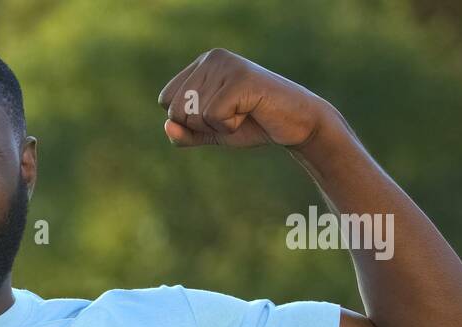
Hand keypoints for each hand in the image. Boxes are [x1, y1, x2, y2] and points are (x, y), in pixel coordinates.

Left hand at [157, 49, 338, 148]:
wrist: (295, 124)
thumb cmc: (252, 124)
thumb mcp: (211, 132)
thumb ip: (185, 133)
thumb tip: (167, 126)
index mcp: (201, 64)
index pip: (166, 100)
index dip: (187, 120)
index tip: (216, 115)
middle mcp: (212, 58)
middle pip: (176, 110)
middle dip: (202, 125)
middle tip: (232, 116)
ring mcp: (227, 65)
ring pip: (194, 114)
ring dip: (219, 126)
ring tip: (244, 112)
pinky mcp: (240, 79)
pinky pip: (213, 116)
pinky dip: (230, 125)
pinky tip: (250, 113)